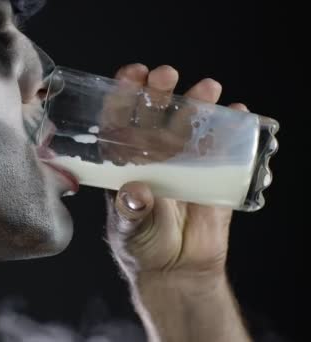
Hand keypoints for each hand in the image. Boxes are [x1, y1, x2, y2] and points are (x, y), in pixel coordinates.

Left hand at [104, 64, 248, 285]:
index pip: (118, 122)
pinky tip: (238, 114)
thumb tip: (136, 192)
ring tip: (208, 89)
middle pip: (154, 115)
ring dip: (198, 103)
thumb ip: (132, 211)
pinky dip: (232, 129)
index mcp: (123, 162)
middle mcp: (151, 155)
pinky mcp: (211, 173)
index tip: (132, 76)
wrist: (177, 269)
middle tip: (166, 75)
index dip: (122, 96)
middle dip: (159, 91)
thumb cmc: (142, 246)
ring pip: (189, 124)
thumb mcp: (130, 229)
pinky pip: (222, 146)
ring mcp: (182, 161)